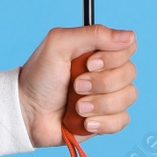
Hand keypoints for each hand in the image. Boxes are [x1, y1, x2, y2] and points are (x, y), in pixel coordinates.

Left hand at [17, 25, 137, 147]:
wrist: (27, 113)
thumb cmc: (39, 77)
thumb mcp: (59, 44)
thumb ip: (94, 34)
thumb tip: (129, 36)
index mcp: (99, 51)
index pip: (127, 48)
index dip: (112, 58)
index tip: (89, 63)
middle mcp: (107, 72)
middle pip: (129, 73)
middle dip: (100, 83)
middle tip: (76, 86)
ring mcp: (108, 96)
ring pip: (128, 97)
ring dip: (100, 104)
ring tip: (77, 106)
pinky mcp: (107, 120)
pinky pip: (122, 120)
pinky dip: (103, 122)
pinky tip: (85, 122)